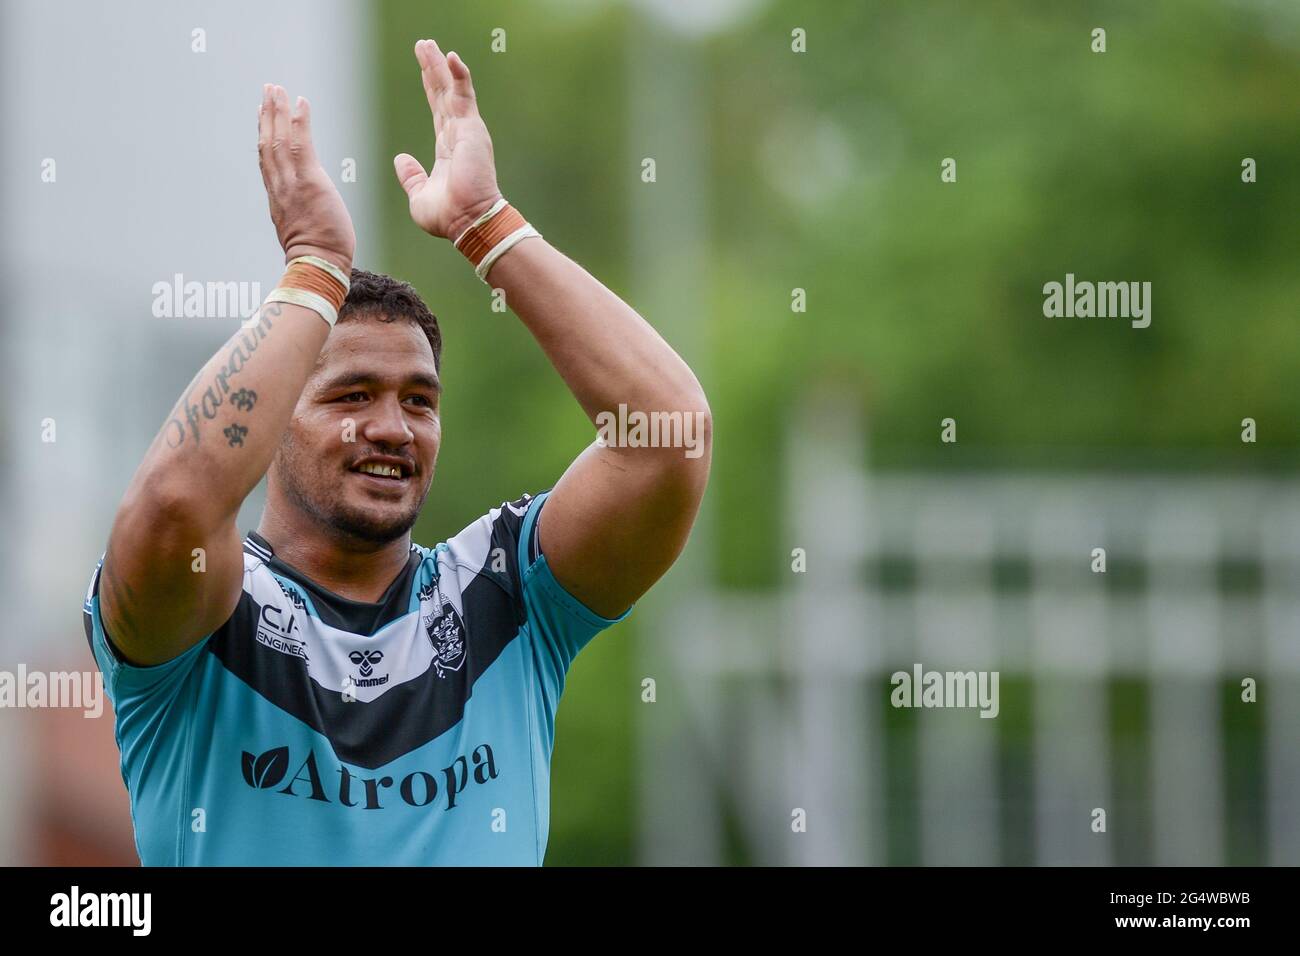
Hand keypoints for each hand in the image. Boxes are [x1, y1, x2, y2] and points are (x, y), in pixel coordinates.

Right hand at [257, 84, 354, 272]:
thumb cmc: (315, 255)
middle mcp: (280, 187)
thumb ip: (298, 213)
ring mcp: (292, 183)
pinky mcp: (309, 182)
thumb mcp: (299, 230)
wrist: (317, 265)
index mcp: (277, 197)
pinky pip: (301, 145)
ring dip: (278, 111)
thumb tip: (306, 210)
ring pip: (279, 139)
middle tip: (268, 90)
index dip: (263, 134)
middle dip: (267, 114)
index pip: (266, 160)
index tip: (261, 115)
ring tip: (277, 89)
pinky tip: (301, 103)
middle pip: (268, 143)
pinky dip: (299, 122)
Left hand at [393, 39, 502, 241]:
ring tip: (428, 44)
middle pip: (443, 95)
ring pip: (452, 90)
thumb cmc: (448, 217)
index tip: (423, 69)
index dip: (430, 88)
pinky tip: (451, 57)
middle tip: (424, 45)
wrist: (468, 222)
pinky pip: (465, 96)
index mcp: (448, 150)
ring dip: (440, 66)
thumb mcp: (419, 195)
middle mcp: (459, 136)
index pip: (438, 111)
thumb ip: (411, 176)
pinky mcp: (472, 129)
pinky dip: (460, 76)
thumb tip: (400, 159)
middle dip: (433, 69)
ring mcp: (467, 131)